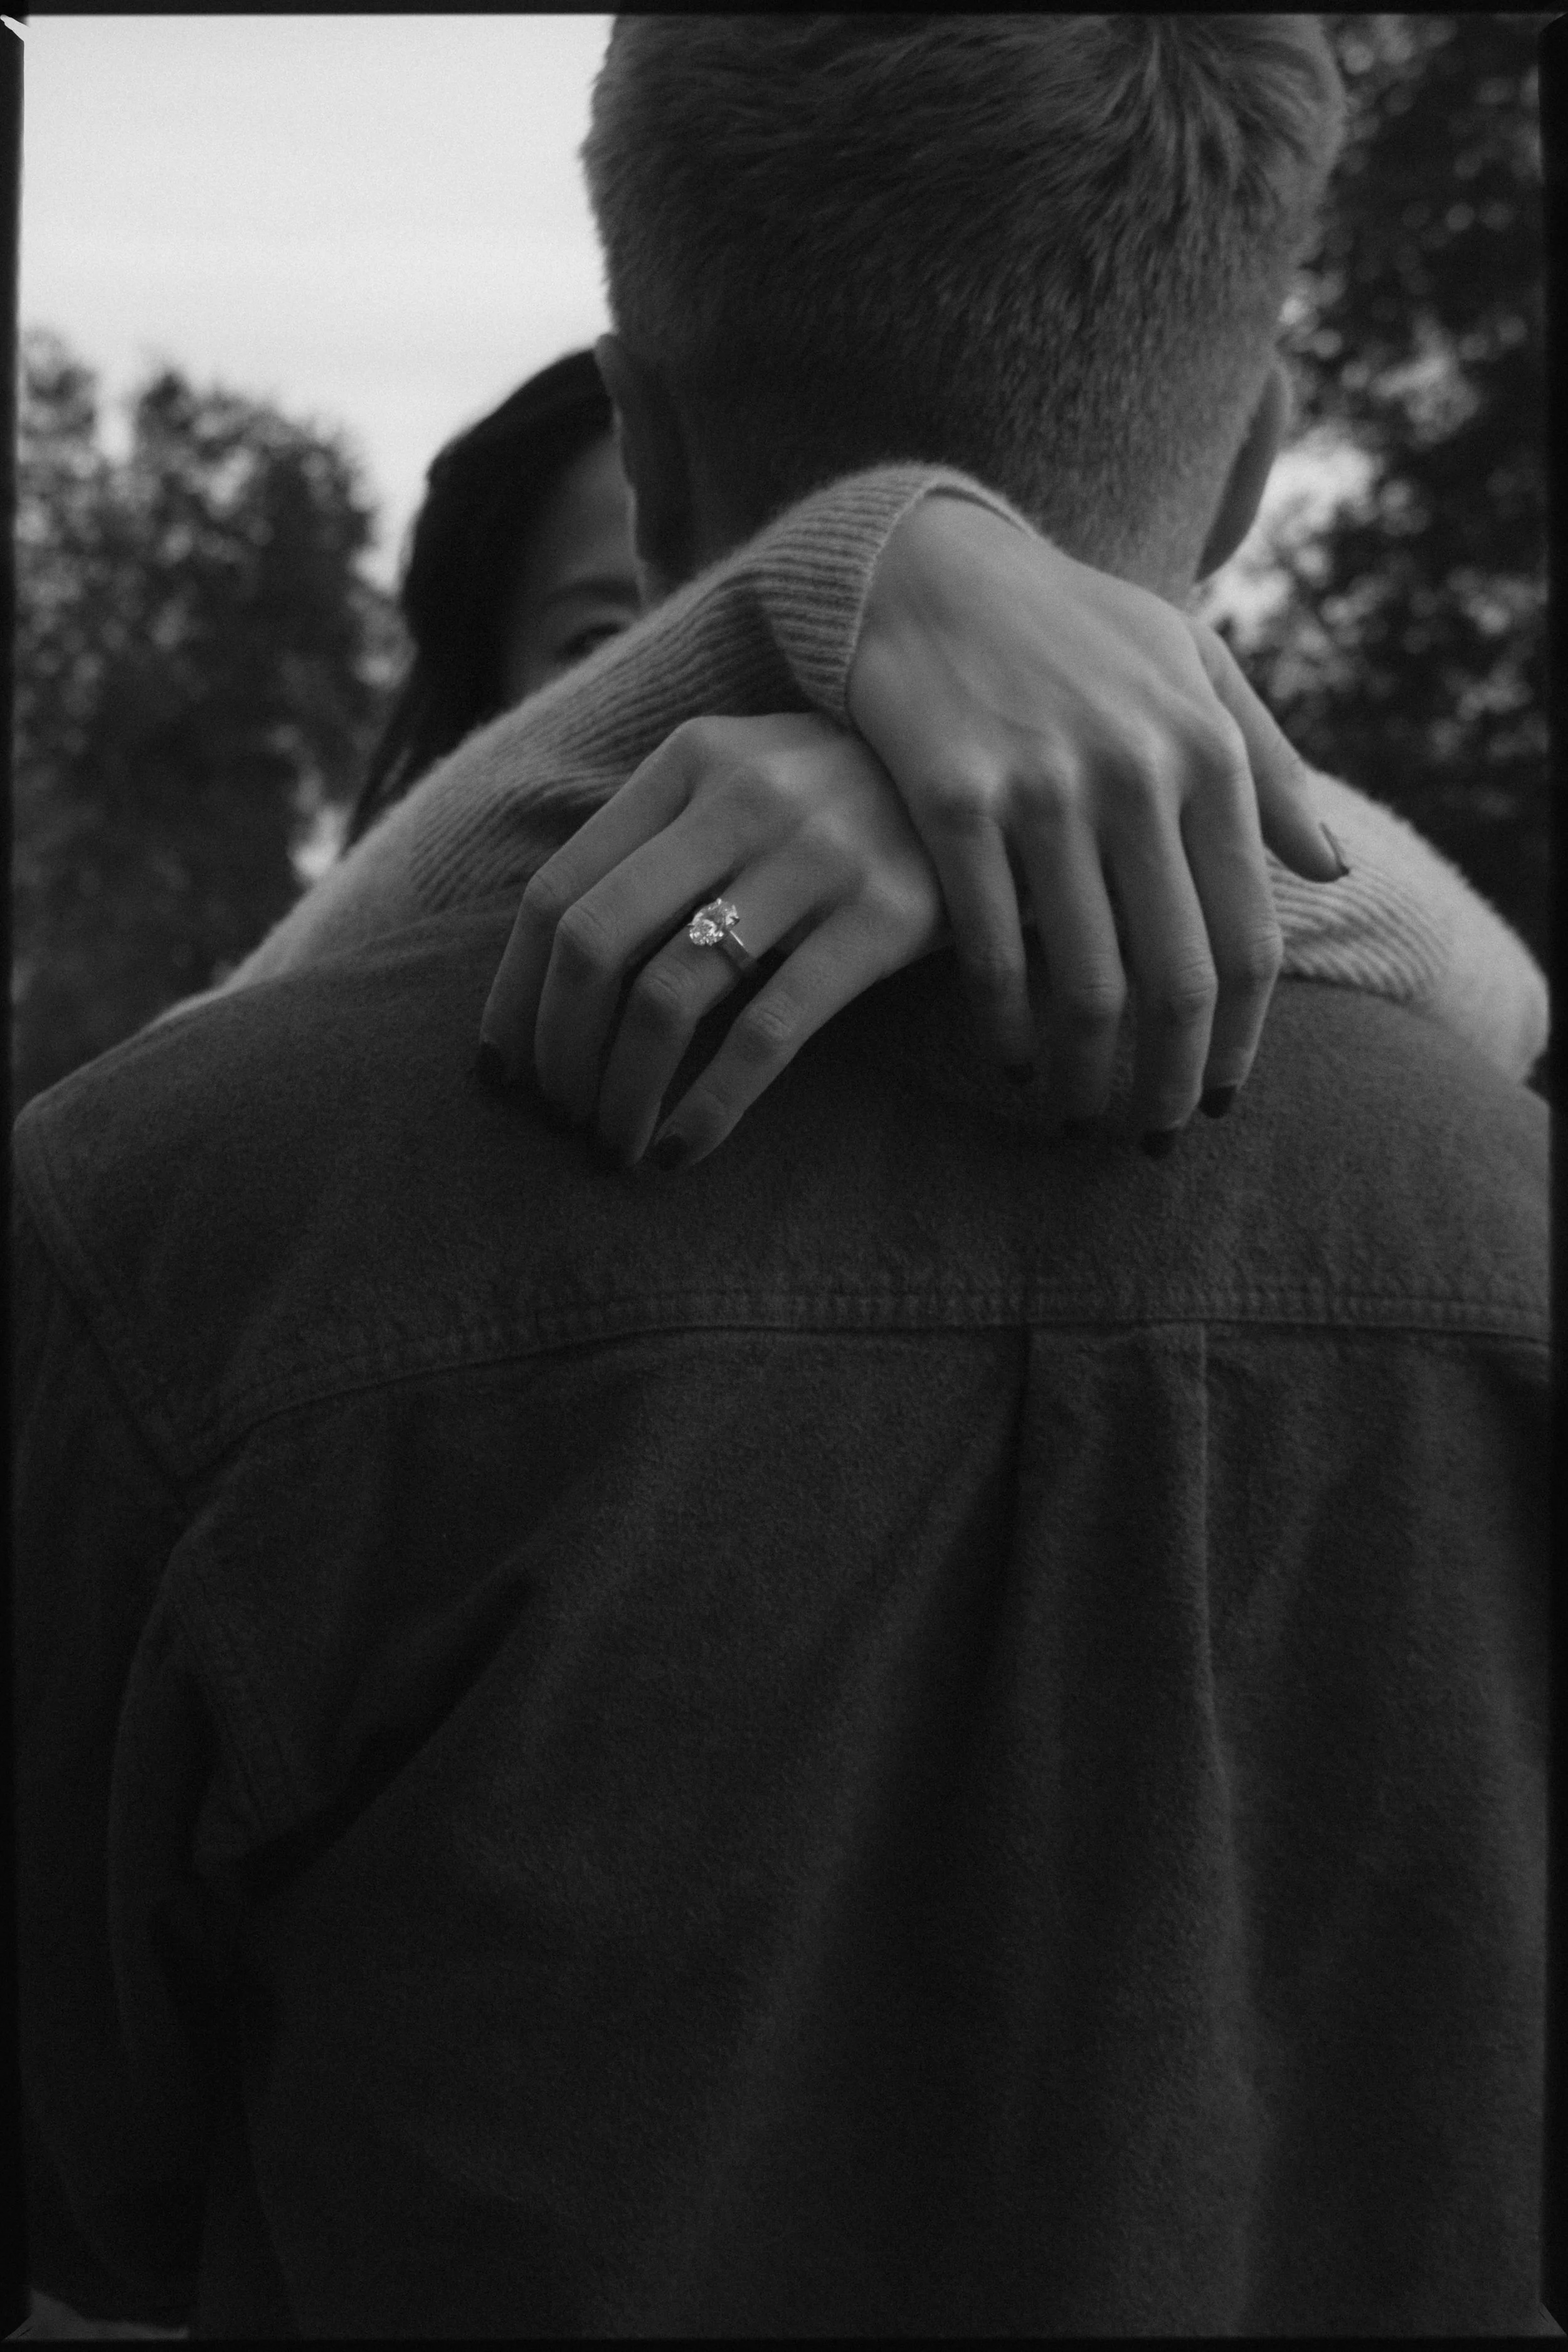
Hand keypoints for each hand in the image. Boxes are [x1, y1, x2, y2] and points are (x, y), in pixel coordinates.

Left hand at [481, 713, 944, 1168]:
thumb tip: (551, 978)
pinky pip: (767, 1034)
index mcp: (689, 760)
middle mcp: (743, 797)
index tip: (501, 1069)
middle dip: (558, 1053)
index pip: (558, 891)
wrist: (1004, 785)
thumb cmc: (849, 805)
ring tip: (612, 1143)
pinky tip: (680, 1151)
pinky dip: (707, 1107)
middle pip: (596, 945)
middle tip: (555, 1119)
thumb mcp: (748, 782)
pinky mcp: (884, 919)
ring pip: (669, 997)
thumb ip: (661, 844)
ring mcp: (817, 855)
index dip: (513, 995)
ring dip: (621, 1092)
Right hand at [847, 492, 1346, 1134]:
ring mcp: (1041, 790)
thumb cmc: (1072, 630)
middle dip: (1168, 1084)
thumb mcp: (1191, 667)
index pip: (1247, 938)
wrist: (930, 572)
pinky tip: (1011, 1066)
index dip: (1239, 1042)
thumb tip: (1331, 868)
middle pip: (1175, 981)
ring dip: (1088, 1077)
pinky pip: (991, 949)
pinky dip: (1005, 1028)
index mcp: (1207, 751)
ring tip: (1078, 1118)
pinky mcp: (951, 802)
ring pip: (1084, 982)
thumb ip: (1265, 766)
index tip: (1217, 1101)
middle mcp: (1135, 775)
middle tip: (1149, 1140)